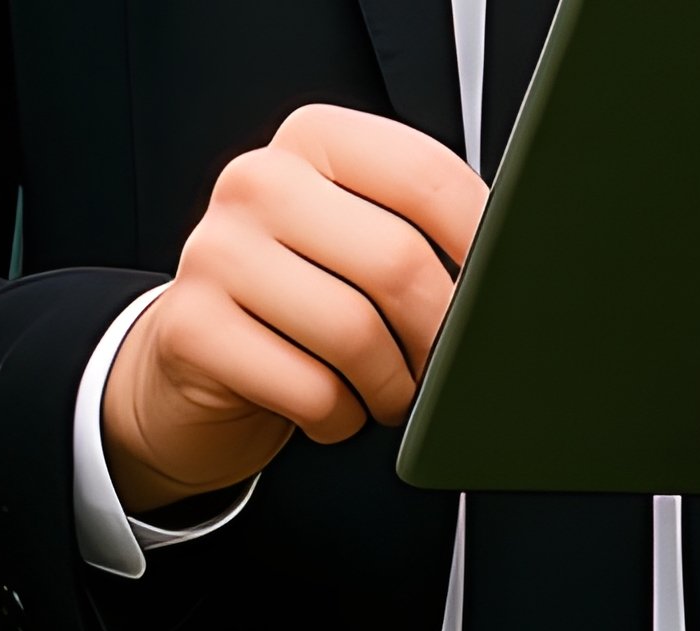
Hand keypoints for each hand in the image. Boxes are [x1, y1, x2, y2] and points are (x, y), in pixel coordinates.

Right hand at [103, 104, 487, 514]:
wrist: (194, 357)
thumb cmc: (298, 305)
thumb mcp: (355, 245)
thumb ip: (416, 236)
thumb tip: (507, 276)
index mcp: (313, 141)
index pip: (424, 176)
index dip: (480, 246)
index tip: (498, 292)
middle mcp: (258, 182)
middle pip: (397, 264)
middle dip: (435, 338)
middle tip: (435, 367)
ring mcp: (216, 253)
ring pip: (355, 336)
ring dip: (390, 389)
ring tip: (383, 393)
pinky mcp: (193, 330)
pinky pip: (311, 392)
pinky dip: (340, 420)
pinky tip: (328, 408)